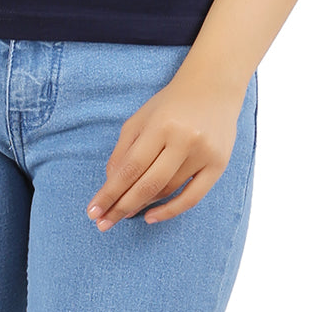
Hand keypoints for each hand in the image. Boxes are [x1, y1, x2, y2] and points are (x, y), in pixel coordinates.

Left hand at [85, 65, 245, 230]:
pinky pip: (193, 197)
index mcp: (161, 124)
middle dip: (121, 206)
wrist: (213, 87)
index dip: (110, 192)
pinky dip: (171, 211)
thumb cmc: (170, 104)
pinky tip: (150, 217)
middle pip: (148, 184)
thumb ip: (123, 150)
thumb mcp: (141, 119)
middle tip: (102, 224)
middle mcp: (183, 139)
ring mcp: (203, 153)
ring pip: (167, 190)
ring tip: (122, 214)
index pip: (130, 167)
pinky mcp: (219, 164)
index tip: (93, 211)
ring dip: (142, 206)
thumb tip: (110, 186)